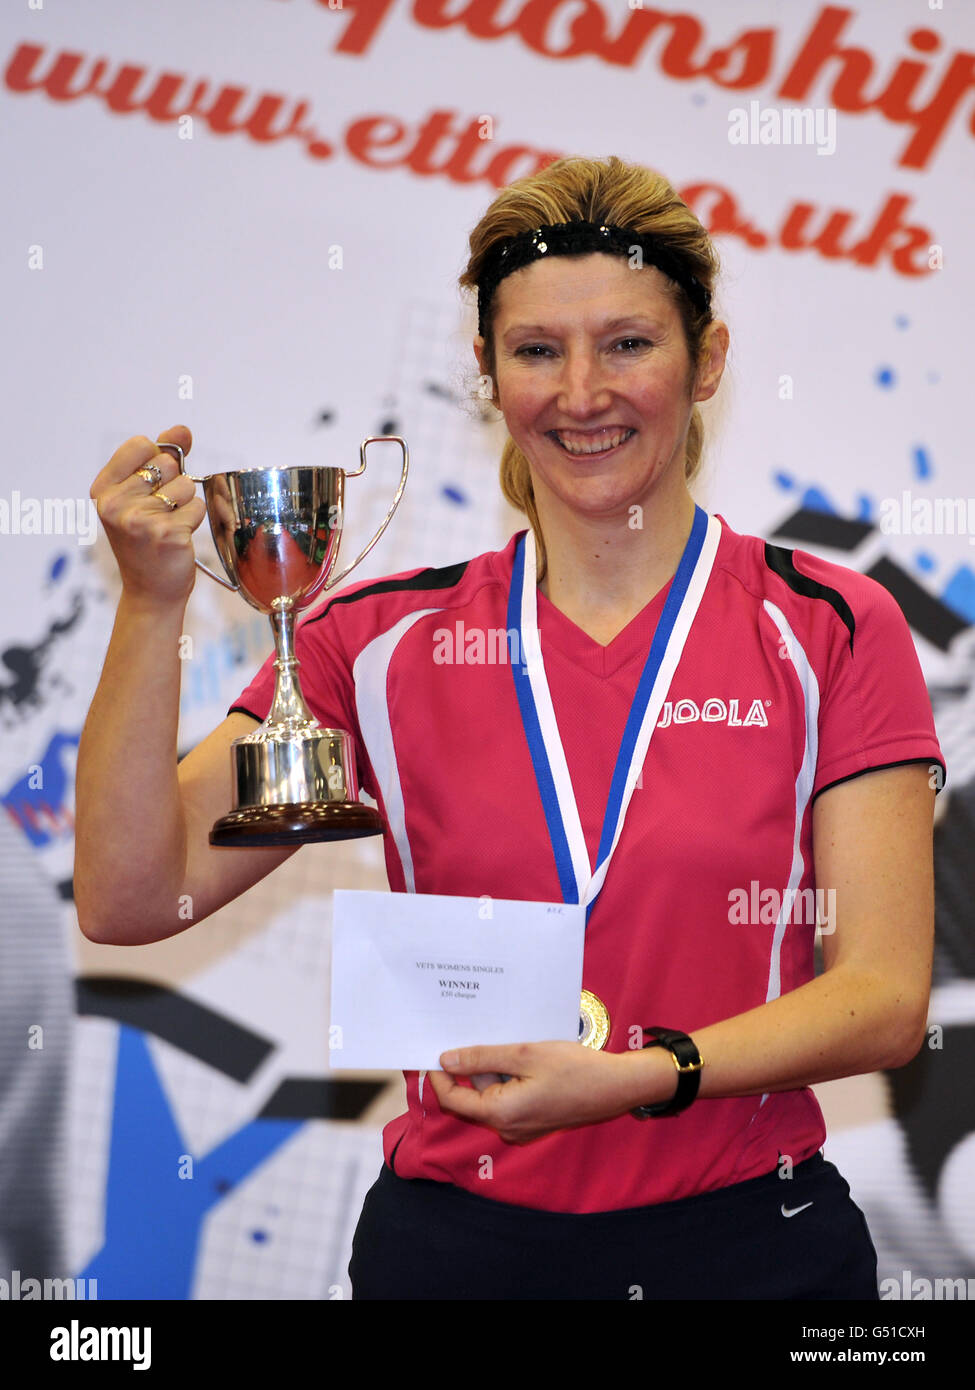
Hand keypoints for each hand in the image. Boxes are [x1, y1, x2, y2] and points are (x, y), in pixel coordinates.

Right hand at [90, 426, 205, 606]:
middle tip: (159, 512)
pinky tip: (178, 537)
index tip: (151, 483)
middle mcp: (116, 504)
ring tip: (168, 525)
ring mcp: (141, 519)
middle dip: (172, 484)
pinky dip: (194, 520)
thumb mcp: (140, 496)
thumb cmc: (146, 542)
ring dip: (185, 503)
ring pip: (186, 485)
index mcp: (103, 490)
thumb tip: (182, 429)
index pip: (140, 444)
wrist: (150, 591)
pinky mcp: (168, 533)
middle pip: (167, 463)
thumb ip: (160, 457)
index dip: (156, 458)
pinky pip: (197, 506)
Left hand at [428, 1041, 651, 1144]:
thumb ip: (482, 1058)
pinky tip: (522, 1057)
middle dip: (470, 1067)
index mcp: (500, 1113)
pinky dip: (508, 1078)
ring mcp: (521, 1128)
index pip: (452, 1098)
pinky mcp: (534, 1121)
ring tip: (507, 1043)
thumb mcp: (524, 1055)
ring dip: (493, 1070)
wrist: (617, 1087)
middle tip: (475, 1035)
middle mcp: (507, 1128)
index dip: (438, 1075)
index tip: (433, 1050)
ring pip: (491, 1095)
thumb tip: (445, 1060)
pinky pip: (508, 1099)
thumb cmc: (574, 1069)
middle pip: (472, 1096)